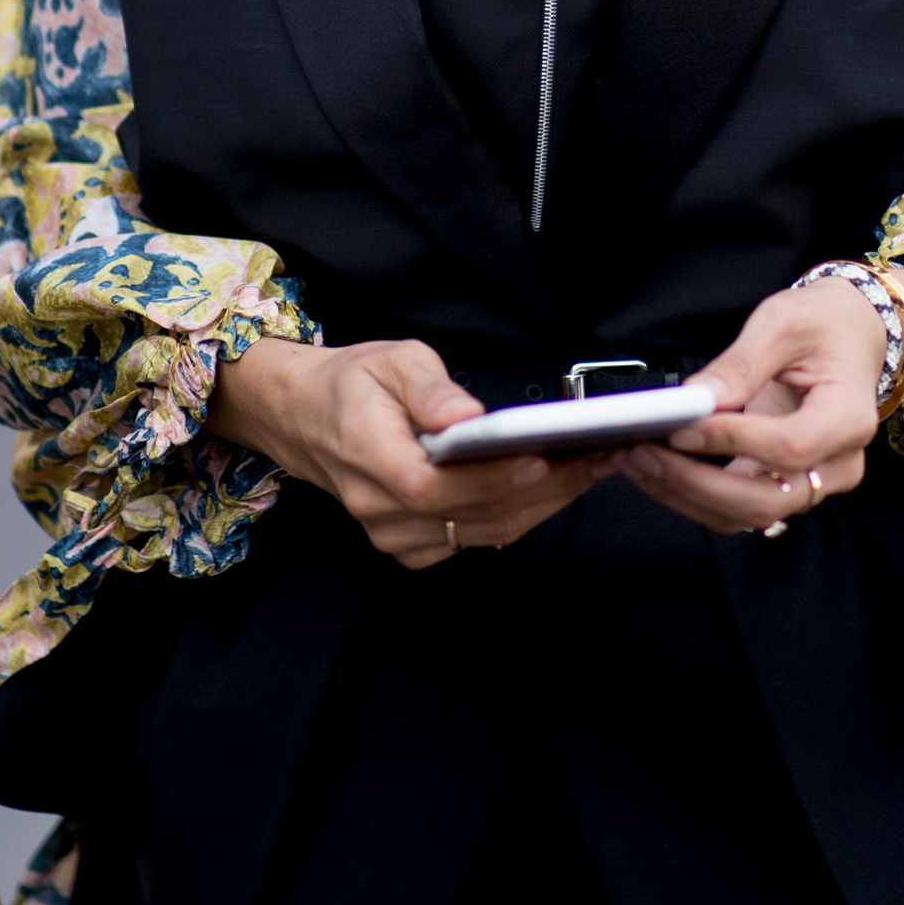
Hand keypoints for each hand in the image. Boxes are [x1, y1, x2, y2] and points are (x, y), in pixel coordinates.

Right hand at [210, 334, 603, 569]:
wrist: (309, 419)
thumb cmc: (355, 384)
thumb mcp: (392, 359)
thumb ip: (428, 387)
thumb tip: (465, 415)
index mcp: (368, 454)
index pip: (433, 485)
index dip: (490, 478)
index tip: (541, 457)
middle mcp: (378, 506)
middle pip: (471, 515)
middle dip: (543, 489)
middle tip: (594, 458)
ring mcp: (392, 534)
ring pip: (482, 533)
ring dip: (541, 506)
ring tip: (587, 470)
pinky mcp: (409, 545)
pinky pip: (472, 540)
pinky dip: (516, 517)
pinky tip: (549, 490)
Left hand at [616, 256, 903, 536]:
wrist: (850, 335)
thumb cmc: (823, 324)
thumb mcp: (783, 323)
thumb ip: (741, 364)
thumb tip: (695, 400)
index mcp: (848, 418)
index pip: (788, 447)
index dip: (729, 442)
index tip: (678, 427)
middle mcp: (838, 464)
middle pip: (765, 500)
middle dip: (694, 482)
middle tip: (640, 451)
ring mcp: (814, 482)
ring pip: (745, 514)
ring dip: (684, 494)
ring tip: (633, 458)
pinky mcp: (784, 485)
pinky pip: (737, 506)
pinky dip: (692, 493)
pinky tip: (655, 467)